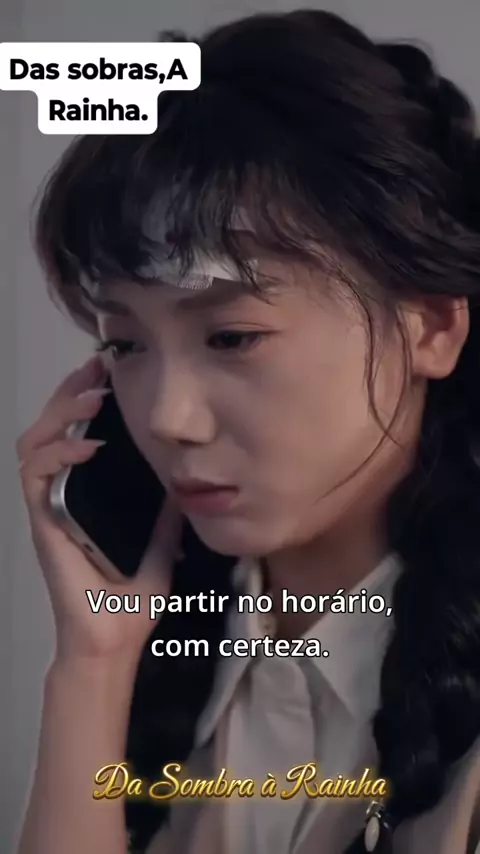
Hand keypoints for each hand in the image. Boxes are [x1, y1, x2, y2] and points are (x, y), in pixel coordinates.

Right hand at [17, 356, 181, 662]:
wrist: (114, 638)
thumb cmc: (131, 598)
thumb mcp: (161, 542)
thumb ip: (166, 512)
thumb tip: (185, 478)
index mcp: (88, 495)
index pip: (76, 434)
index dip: (85, 400)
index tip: (109, 373)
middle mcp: (63, 494)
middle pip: (50, 428)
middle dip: (69, 393)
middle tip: (95, 369)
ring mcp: (50, 507)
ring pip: (34, 444)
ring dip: (59, 415)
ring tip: (90, 400)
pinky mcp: (44, 523)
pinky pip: (35, 478)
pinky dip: (58, 455)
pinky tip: (86, 446)